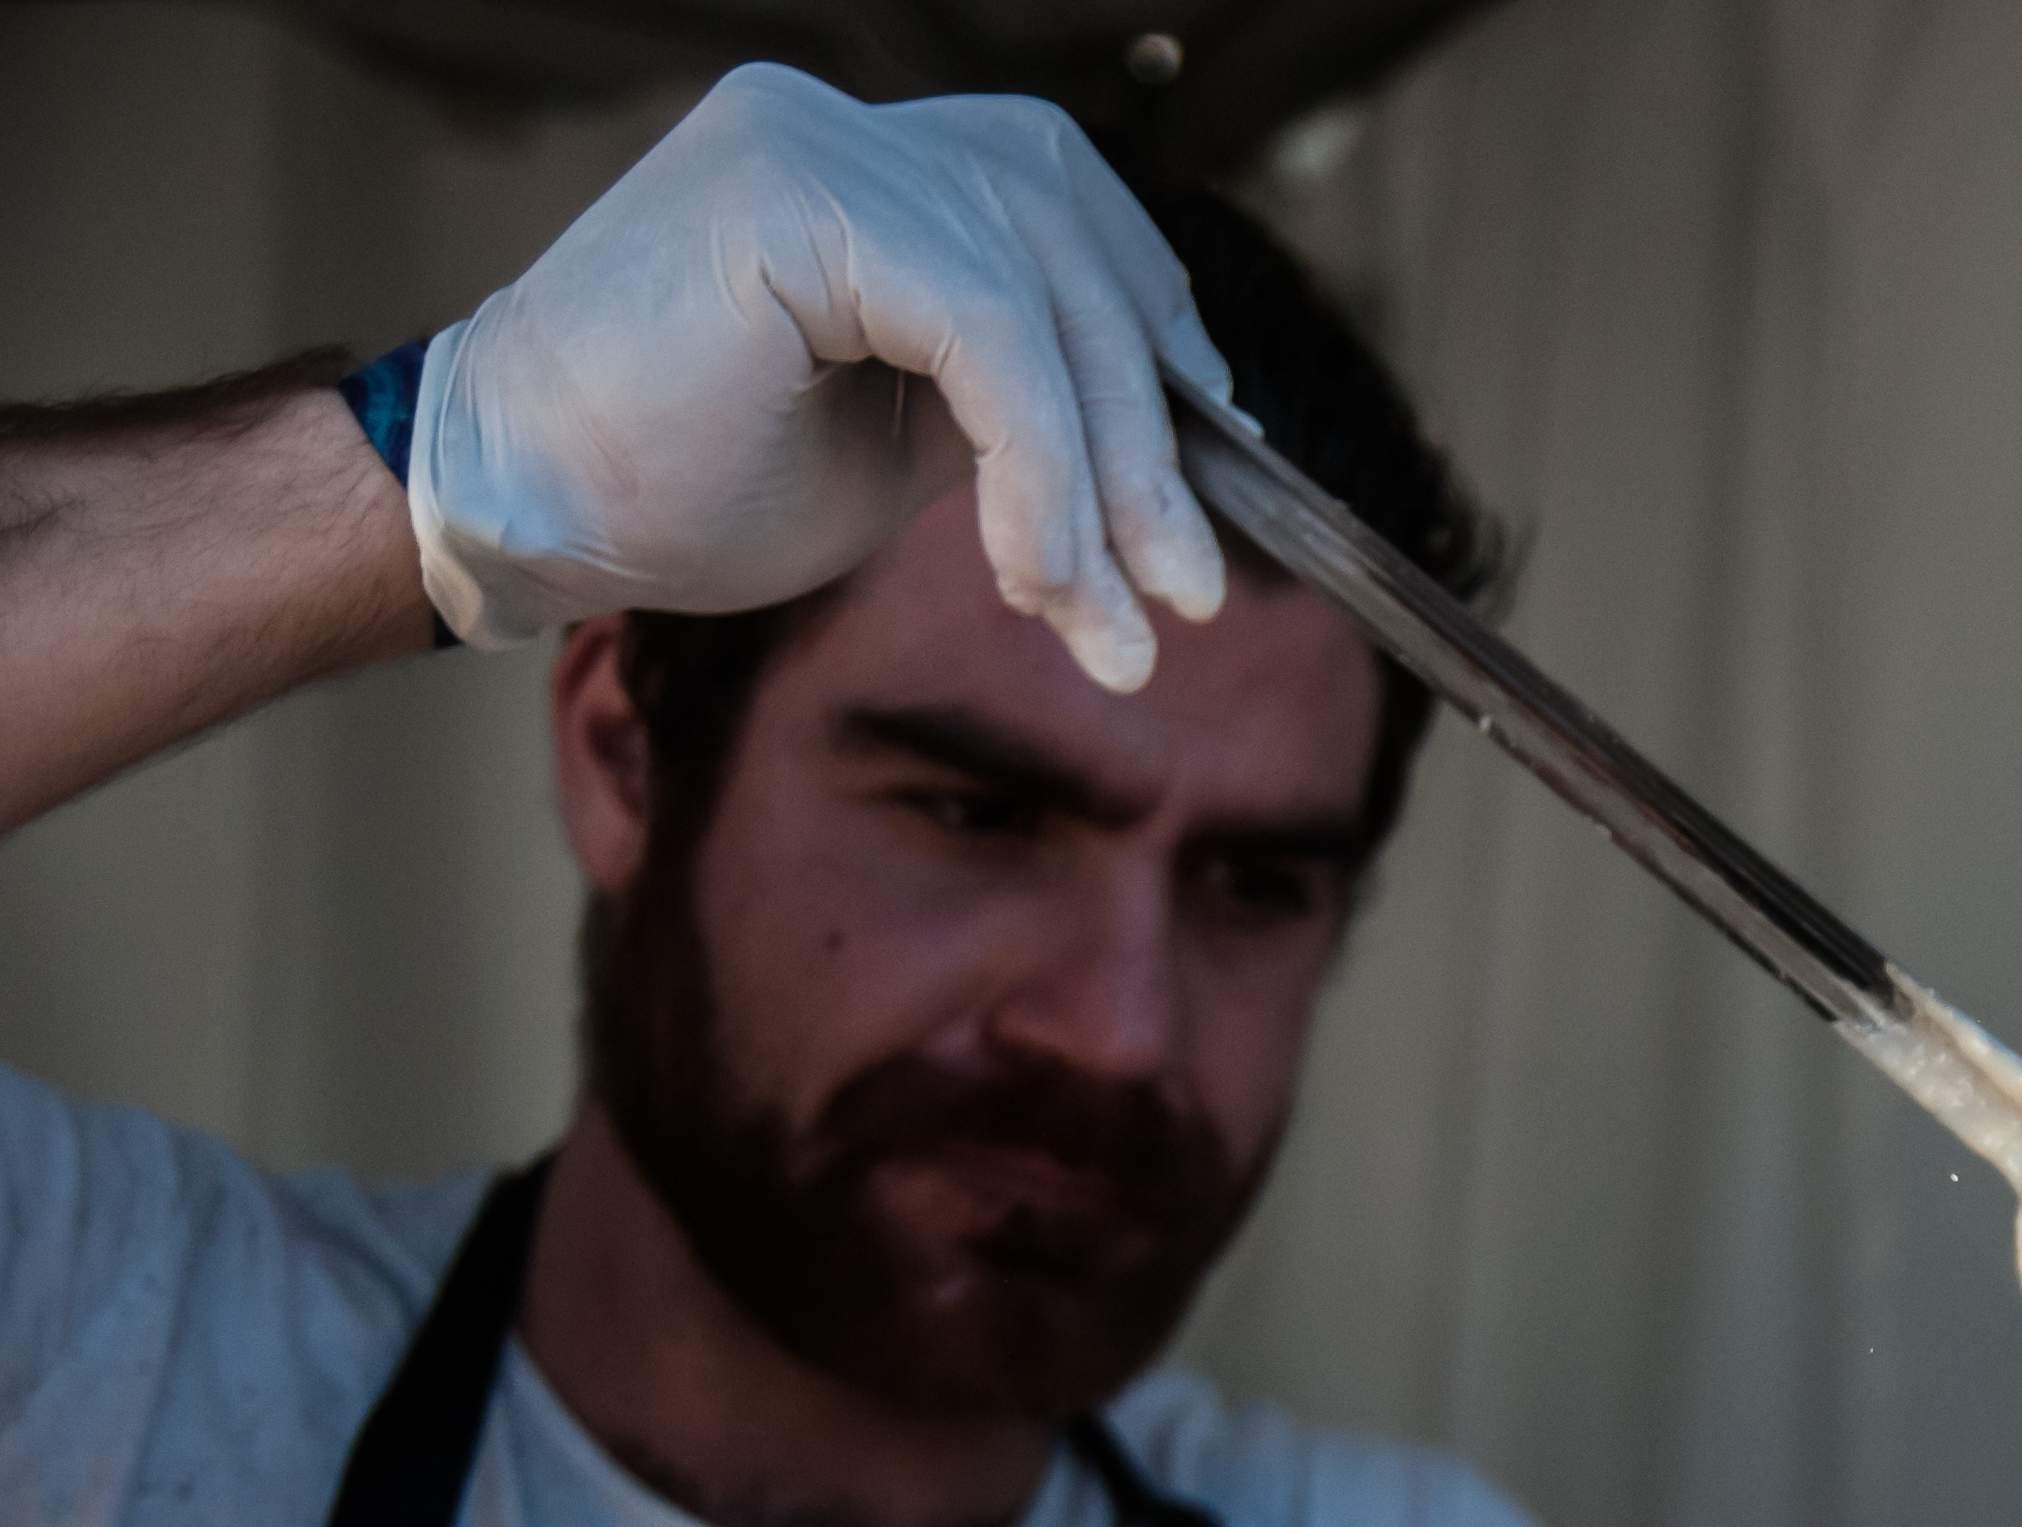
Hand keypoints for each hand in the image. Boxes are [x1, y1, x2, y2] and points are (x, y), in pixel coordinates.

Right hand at [410, 63, 1229, 688]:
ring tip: (1118, 619)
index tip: (1210, 465)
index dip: (1152, 325)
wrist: (525, 510)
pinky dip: (1039, 466)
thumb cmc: (686, 483)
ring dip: (1106, 479)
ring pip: (1045, 297)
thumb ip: (1018, 392)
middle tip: (1193, 593)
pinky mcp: (799, 201)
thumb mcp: (908, 431)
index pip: (1061, 204)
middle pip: (1071, 250)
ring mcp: (814, 143)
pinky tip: (1040, 575)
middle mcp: (844, 125)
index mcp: (865, 158)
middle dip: (1149, 436)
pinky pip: (988, 331)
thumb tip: (1172, 429)